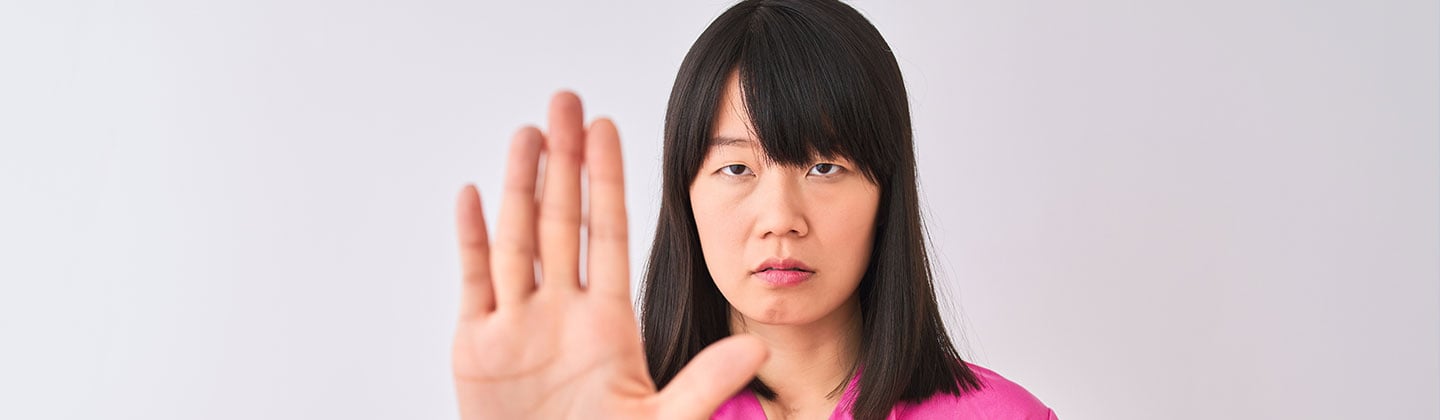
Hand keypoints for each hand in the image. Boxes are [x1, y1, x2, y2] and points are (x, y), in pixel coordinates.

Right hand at [451, 92, 768, 418]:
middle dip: (564, 162)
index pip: (609, 236)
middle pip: (562, 221)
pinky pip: (475, 282)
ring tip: (528, 132)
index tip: (609, 129)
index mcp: (608, 325)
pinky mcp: (477, 348)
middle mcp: (562, 314)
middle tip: (566, 101)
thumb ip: (703, 386)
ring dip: (521, 186)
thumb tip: (756, 349)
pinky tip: (474, 194)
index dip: (607, 181)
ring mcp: (518, 326)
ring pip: (518, 240)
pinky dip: (472, 239)